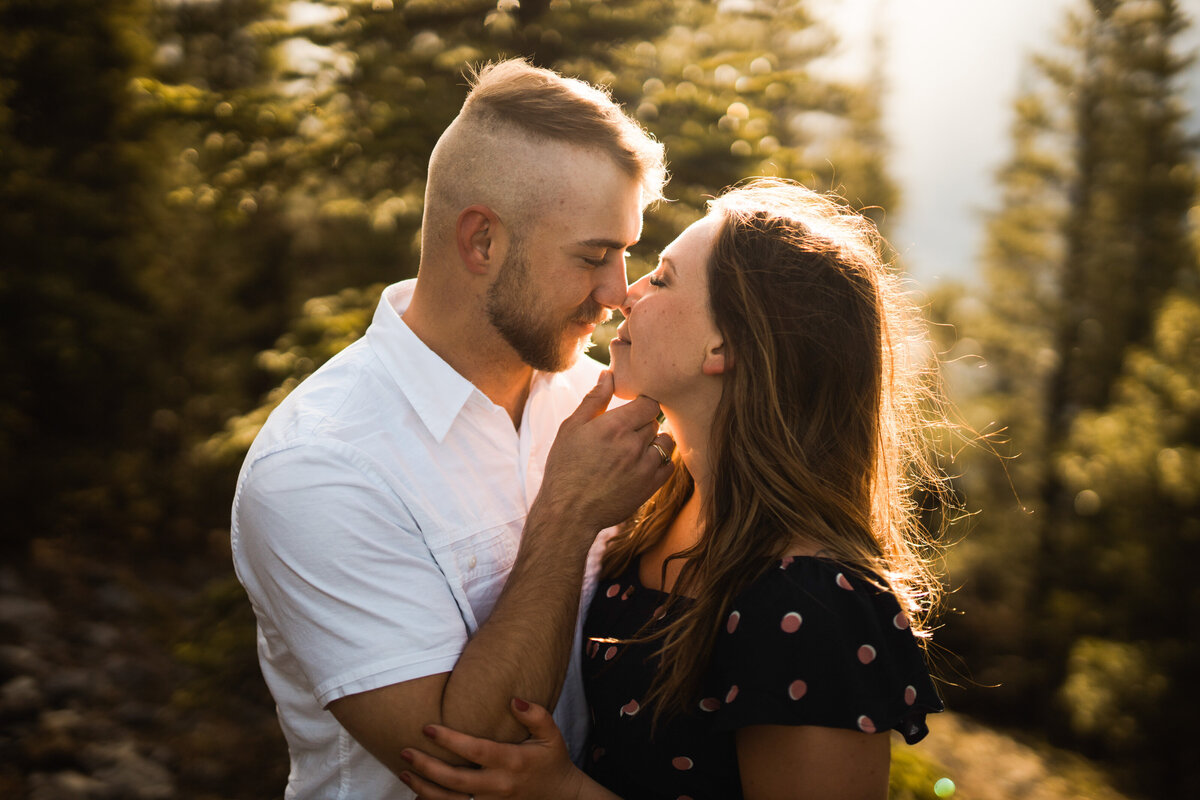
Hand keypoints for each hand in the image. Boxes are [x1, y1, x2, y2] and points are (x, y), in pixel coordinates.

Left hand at [398, 698, 583, 799]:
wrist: (560, 797)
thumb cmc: (552, 760)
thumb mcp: (552, 735)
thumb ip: (536, 715)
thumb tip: (514, 700)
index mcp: (512, 762)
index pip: (476, 751)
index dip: (450, 741)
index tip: (428, 727)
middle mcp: (499, 785)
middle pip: (455, 780)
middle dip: (427, 767)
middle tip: (405, 751)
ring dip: (424, 788)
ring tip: (404, 772)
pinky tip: (418, 792)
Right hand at [538, 370, 674, 533]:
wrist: (568, 512)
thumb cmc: (565, 467)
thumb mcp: (572, 428)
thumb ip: (594, 400)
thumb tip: (608, 374)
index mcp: (615, 426)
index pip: (648, 403)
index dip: (640, 405)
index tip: (631, 411)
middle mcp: (634, 444)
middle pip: (654, 422)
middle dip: (643, 424)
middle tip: (626, 433)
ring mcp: (645, 467)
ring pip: (665, 443)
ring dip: (655, 441)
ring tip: (636, 448)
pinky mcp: (650, 487)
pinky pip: (669, 466)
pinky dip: (660, 462)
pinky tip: (643, 465)